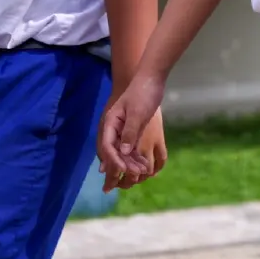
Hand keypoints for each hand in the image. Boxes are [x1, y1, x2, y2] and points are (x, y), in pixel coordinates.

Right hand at [98, 72, 165, 190]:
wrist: (152, 79)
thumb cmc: (143, 93)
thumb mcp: (137, 112)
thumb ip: (130, 132)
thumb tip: (123, 152)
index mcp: (111, 122)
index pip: (107, 146)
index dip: (113, 160)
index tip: (123, 170)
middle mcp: (114, 128)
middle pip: (113, 152)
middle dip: (119, 167)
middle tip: (129, 179)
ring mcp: (123, 129)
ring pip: (123, 152)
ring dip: (129, 164)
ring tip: (140, 174)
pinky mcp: (133, 129)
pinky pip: (131, 148)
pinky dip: (136, 157)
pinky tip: (144, 167)